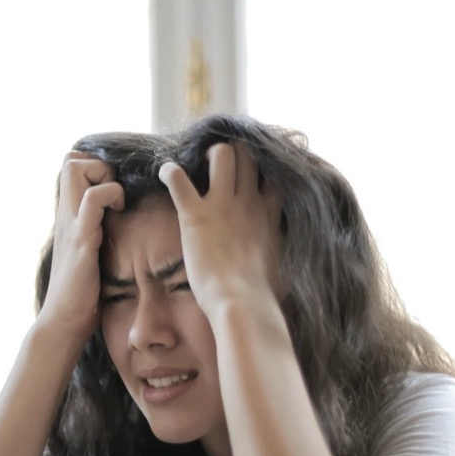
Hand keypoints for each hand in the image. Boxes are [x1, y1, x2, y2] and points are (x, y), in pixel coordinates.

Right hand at [36, 151, 124, 342]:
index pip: (71, 166)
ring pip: (75, 169)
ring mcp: (71, 225)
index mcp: (68, 217)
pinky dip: (110, 196)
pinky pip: (92, 200)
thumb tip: (115, 227)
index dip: (95, 167)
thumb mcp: (87, 255)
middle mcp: (65, 215)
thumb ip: (94, 235)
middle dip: (98, 165)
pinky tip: (118, 215)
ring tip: (116, 204)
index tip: (113, 191)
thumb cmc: (80, 294)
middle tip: (115, 194)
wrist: (63, 322)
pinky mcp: (81, 239)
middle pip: (70, 159)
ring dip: (104, 177)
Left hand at [159, 143, 281, 318]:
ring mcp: (222, 205)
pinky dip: (169, 172)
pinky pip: (178, 179)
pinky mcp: (195, 215)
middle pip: (248, 154)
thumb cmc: (263, 294)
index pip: (273, 174)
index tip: (253, 173)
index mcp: (269, 213)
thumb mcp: (284, 264)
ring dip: (208, 155)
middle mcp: (248, 201)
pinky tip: (165, 173)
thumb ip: (283, 248)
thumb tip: (290, 256)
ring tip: (199, 165)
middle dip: (235, 152)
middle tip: (221, 165)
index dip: (263, 168)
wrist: (242, 303)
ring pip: (222, 154)